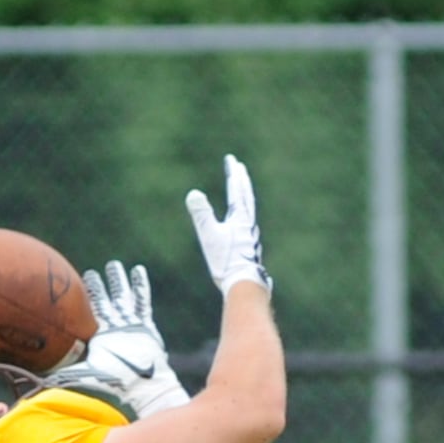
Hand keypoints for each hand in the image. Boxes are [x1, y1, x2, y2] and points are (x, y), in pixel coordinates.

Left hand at [46, 260, 187, 416]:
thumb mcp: (80, 376)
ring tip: (114, 266)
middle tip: (92, 273)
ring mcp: (129, 328)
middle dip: (99, 288)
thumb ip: (59, 373)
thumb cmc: (111, 387)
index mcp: (97, 341)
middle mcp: (113, 332)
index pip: (87, 315)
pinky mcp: (145, 328)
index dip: (81, 302)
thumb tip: (32, 378)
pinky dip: (140, 287)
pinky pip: (142, 302)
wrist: (140, 392)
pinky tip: (138, 271)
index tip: (72, 288)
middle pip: (104, 303)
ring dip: (118, 282)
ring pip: (123, 298)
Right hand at [185, 153, 272, 295]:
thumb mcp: (209, 235)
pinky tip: (242, 222)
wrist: (243, 283)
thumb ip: (202, 214)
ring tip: (242, 191)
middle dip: (241, 180)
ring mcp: (250, 234)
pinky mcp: (248, 246)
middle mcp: (247, 223)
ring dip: (244, 195)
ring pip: (249, 208)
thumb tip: (193, 193)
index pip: (236, 190)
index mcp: (239, 217)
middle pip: (246, 196)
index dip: (233, 173)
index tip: (232, 159)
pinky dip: (244, 214)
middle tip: (239, 167)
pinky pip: (247, 222)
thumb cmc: (226, 260)